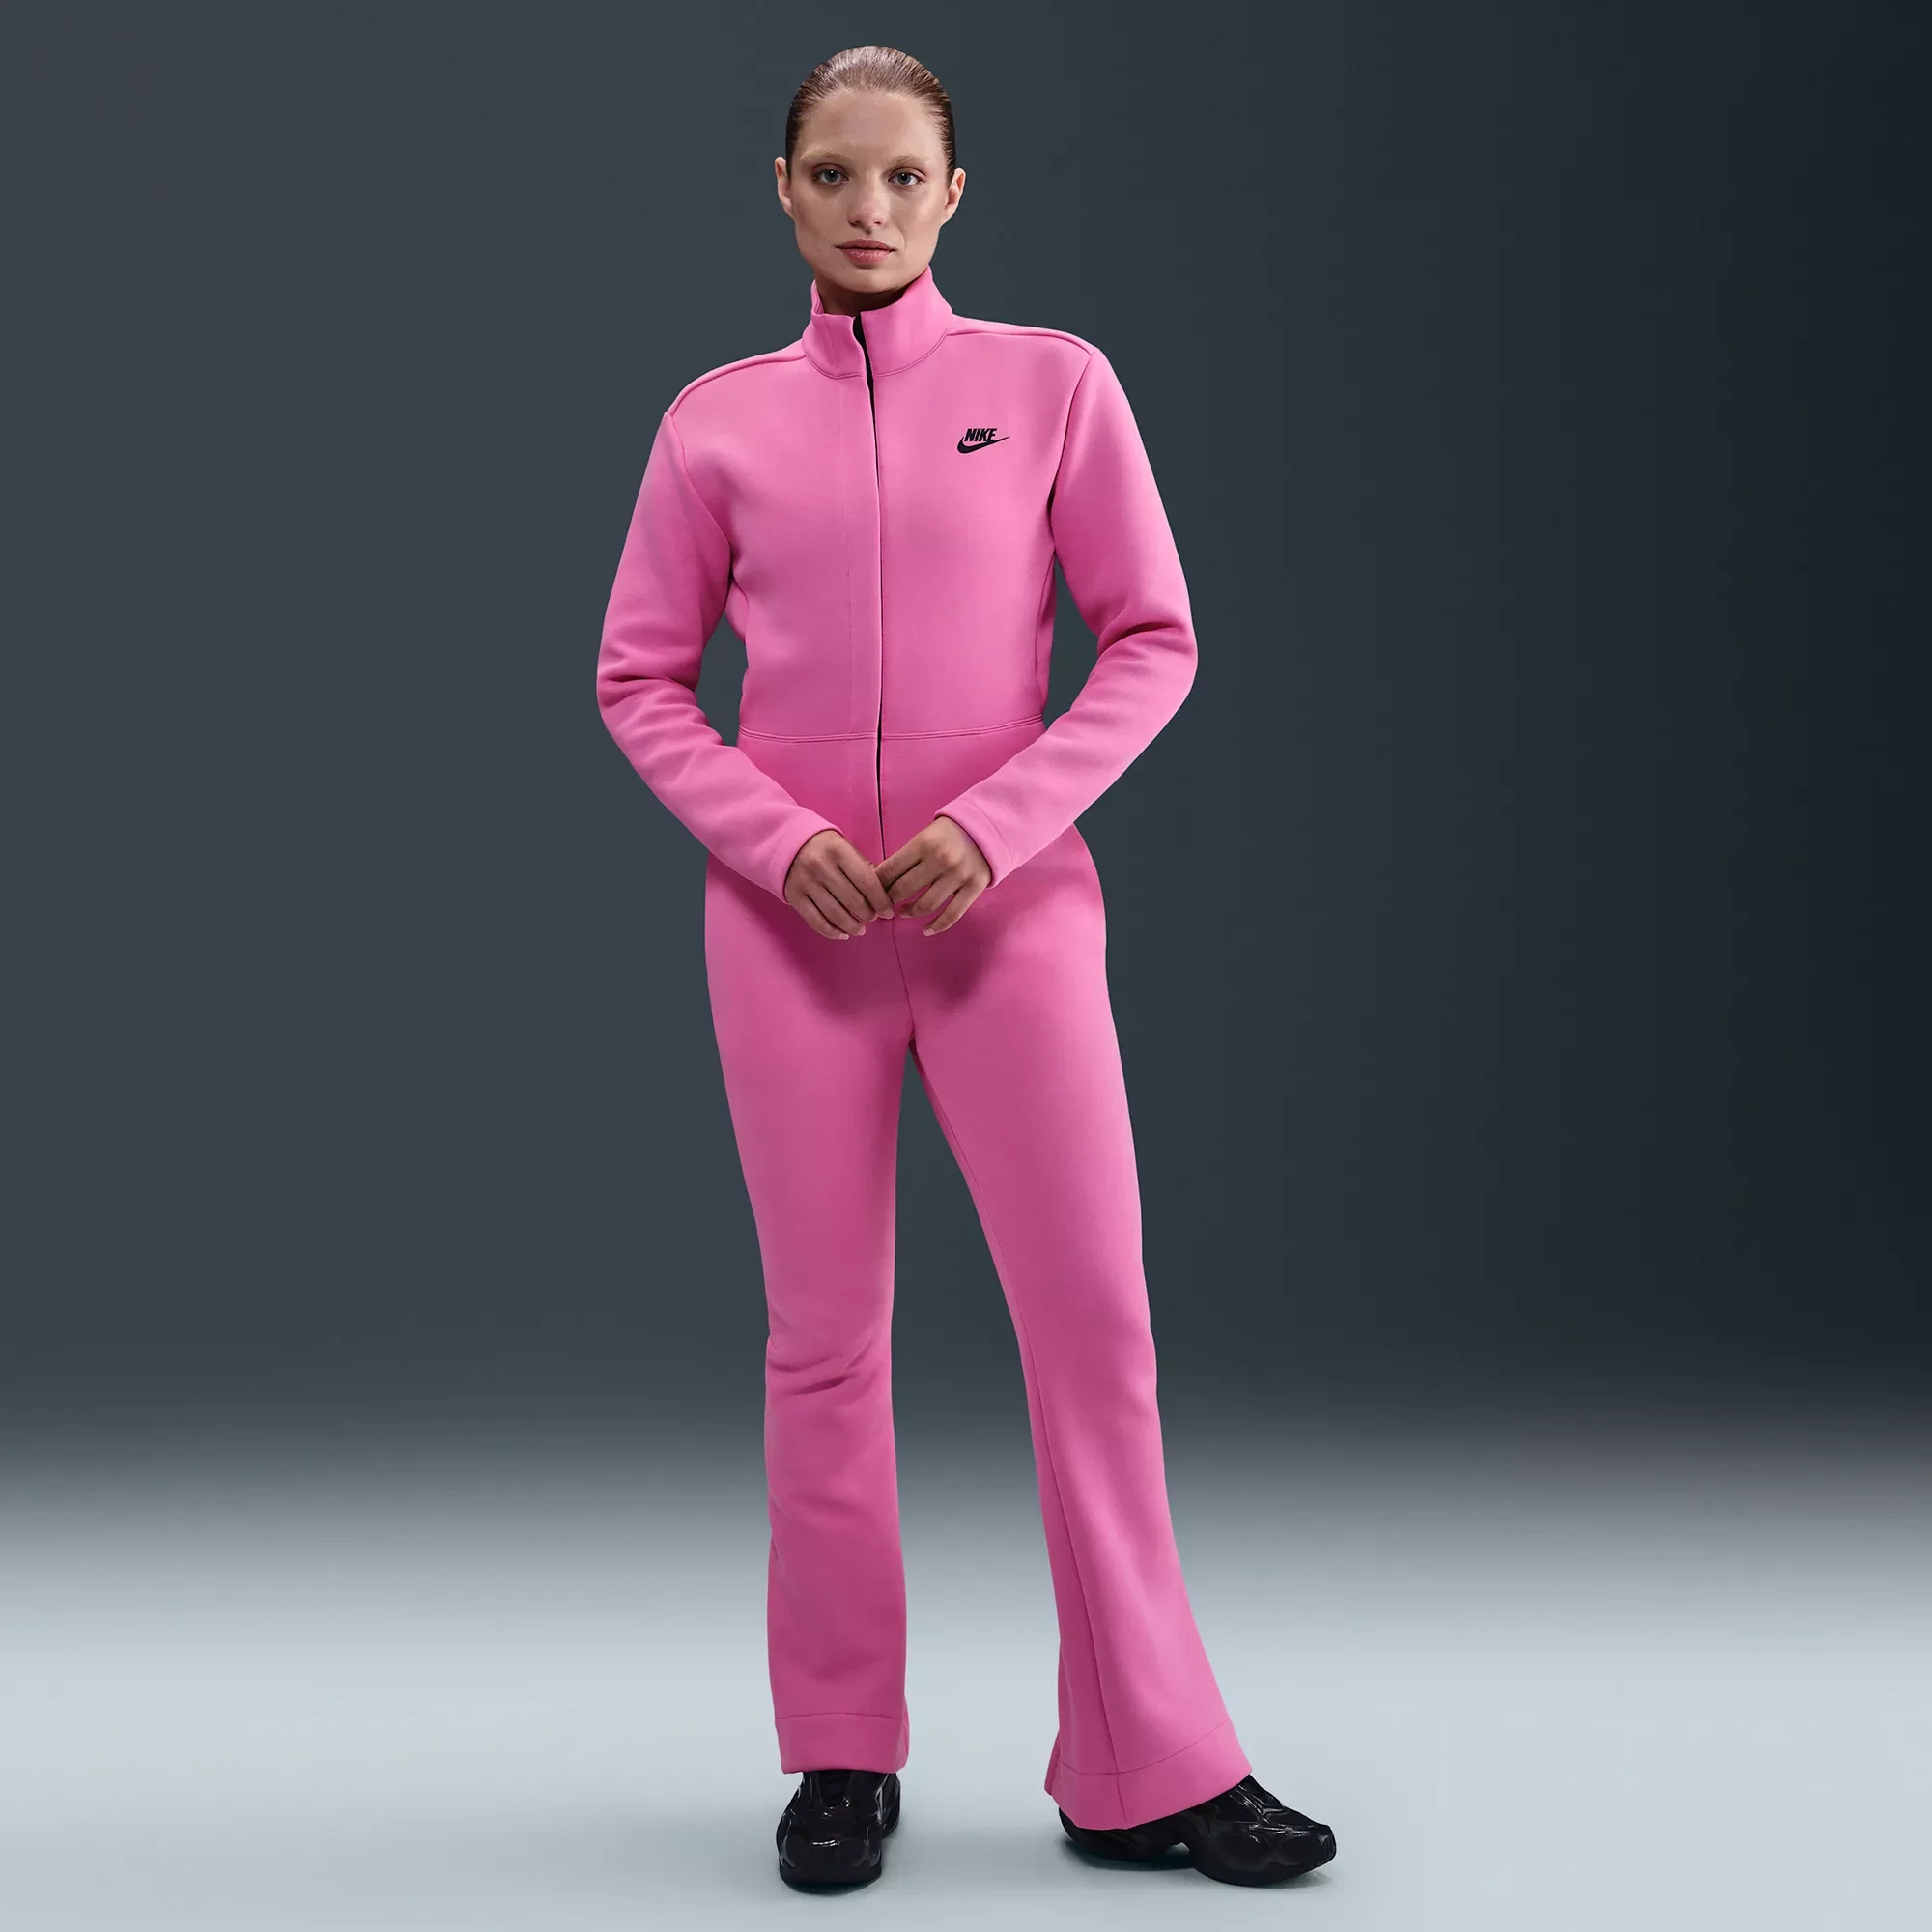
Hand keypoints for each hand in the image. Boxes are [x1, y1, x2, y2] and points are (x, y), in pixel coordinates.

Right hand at [783, 828, 894, 938]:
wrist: (786, 841)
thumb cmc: (824, 846)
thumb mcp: (845, 847)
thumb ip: (863, 867)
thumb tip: (882, 893)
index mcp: (838, 851)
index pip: (866, 881)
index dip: (880, 901)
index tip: (888, 912)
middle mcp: (820, 866)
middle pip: (852, 900)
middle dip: (867, 914)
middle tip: (873, 918)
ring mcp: (805, 882)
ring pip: (835, 914)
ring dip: (852, 926)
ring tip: (860, 929)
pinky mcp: (794, 896)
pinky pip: (816, 921)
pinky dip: (832, 932)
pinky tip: (843, 934)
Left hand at [877, 816, 991, 934]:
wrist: (987, 828)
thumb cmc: (950, 833)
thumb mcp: (925, 835)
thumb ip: (908, 855)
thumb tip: (882, 879)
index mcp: (923, 843)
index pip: (890, 869)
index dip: (877, 883)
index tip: (873, 891)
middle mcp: (940, 860)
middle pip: (904, 889)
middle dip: (889, 900)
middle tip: (885, 904)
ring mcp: (958, 876)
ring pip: (925, 904)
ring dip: (909, 912)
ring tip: (903, 912)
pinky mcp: (974, 888)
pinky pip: (952, 914)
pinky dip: (937, 926)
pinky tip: (926, 930)